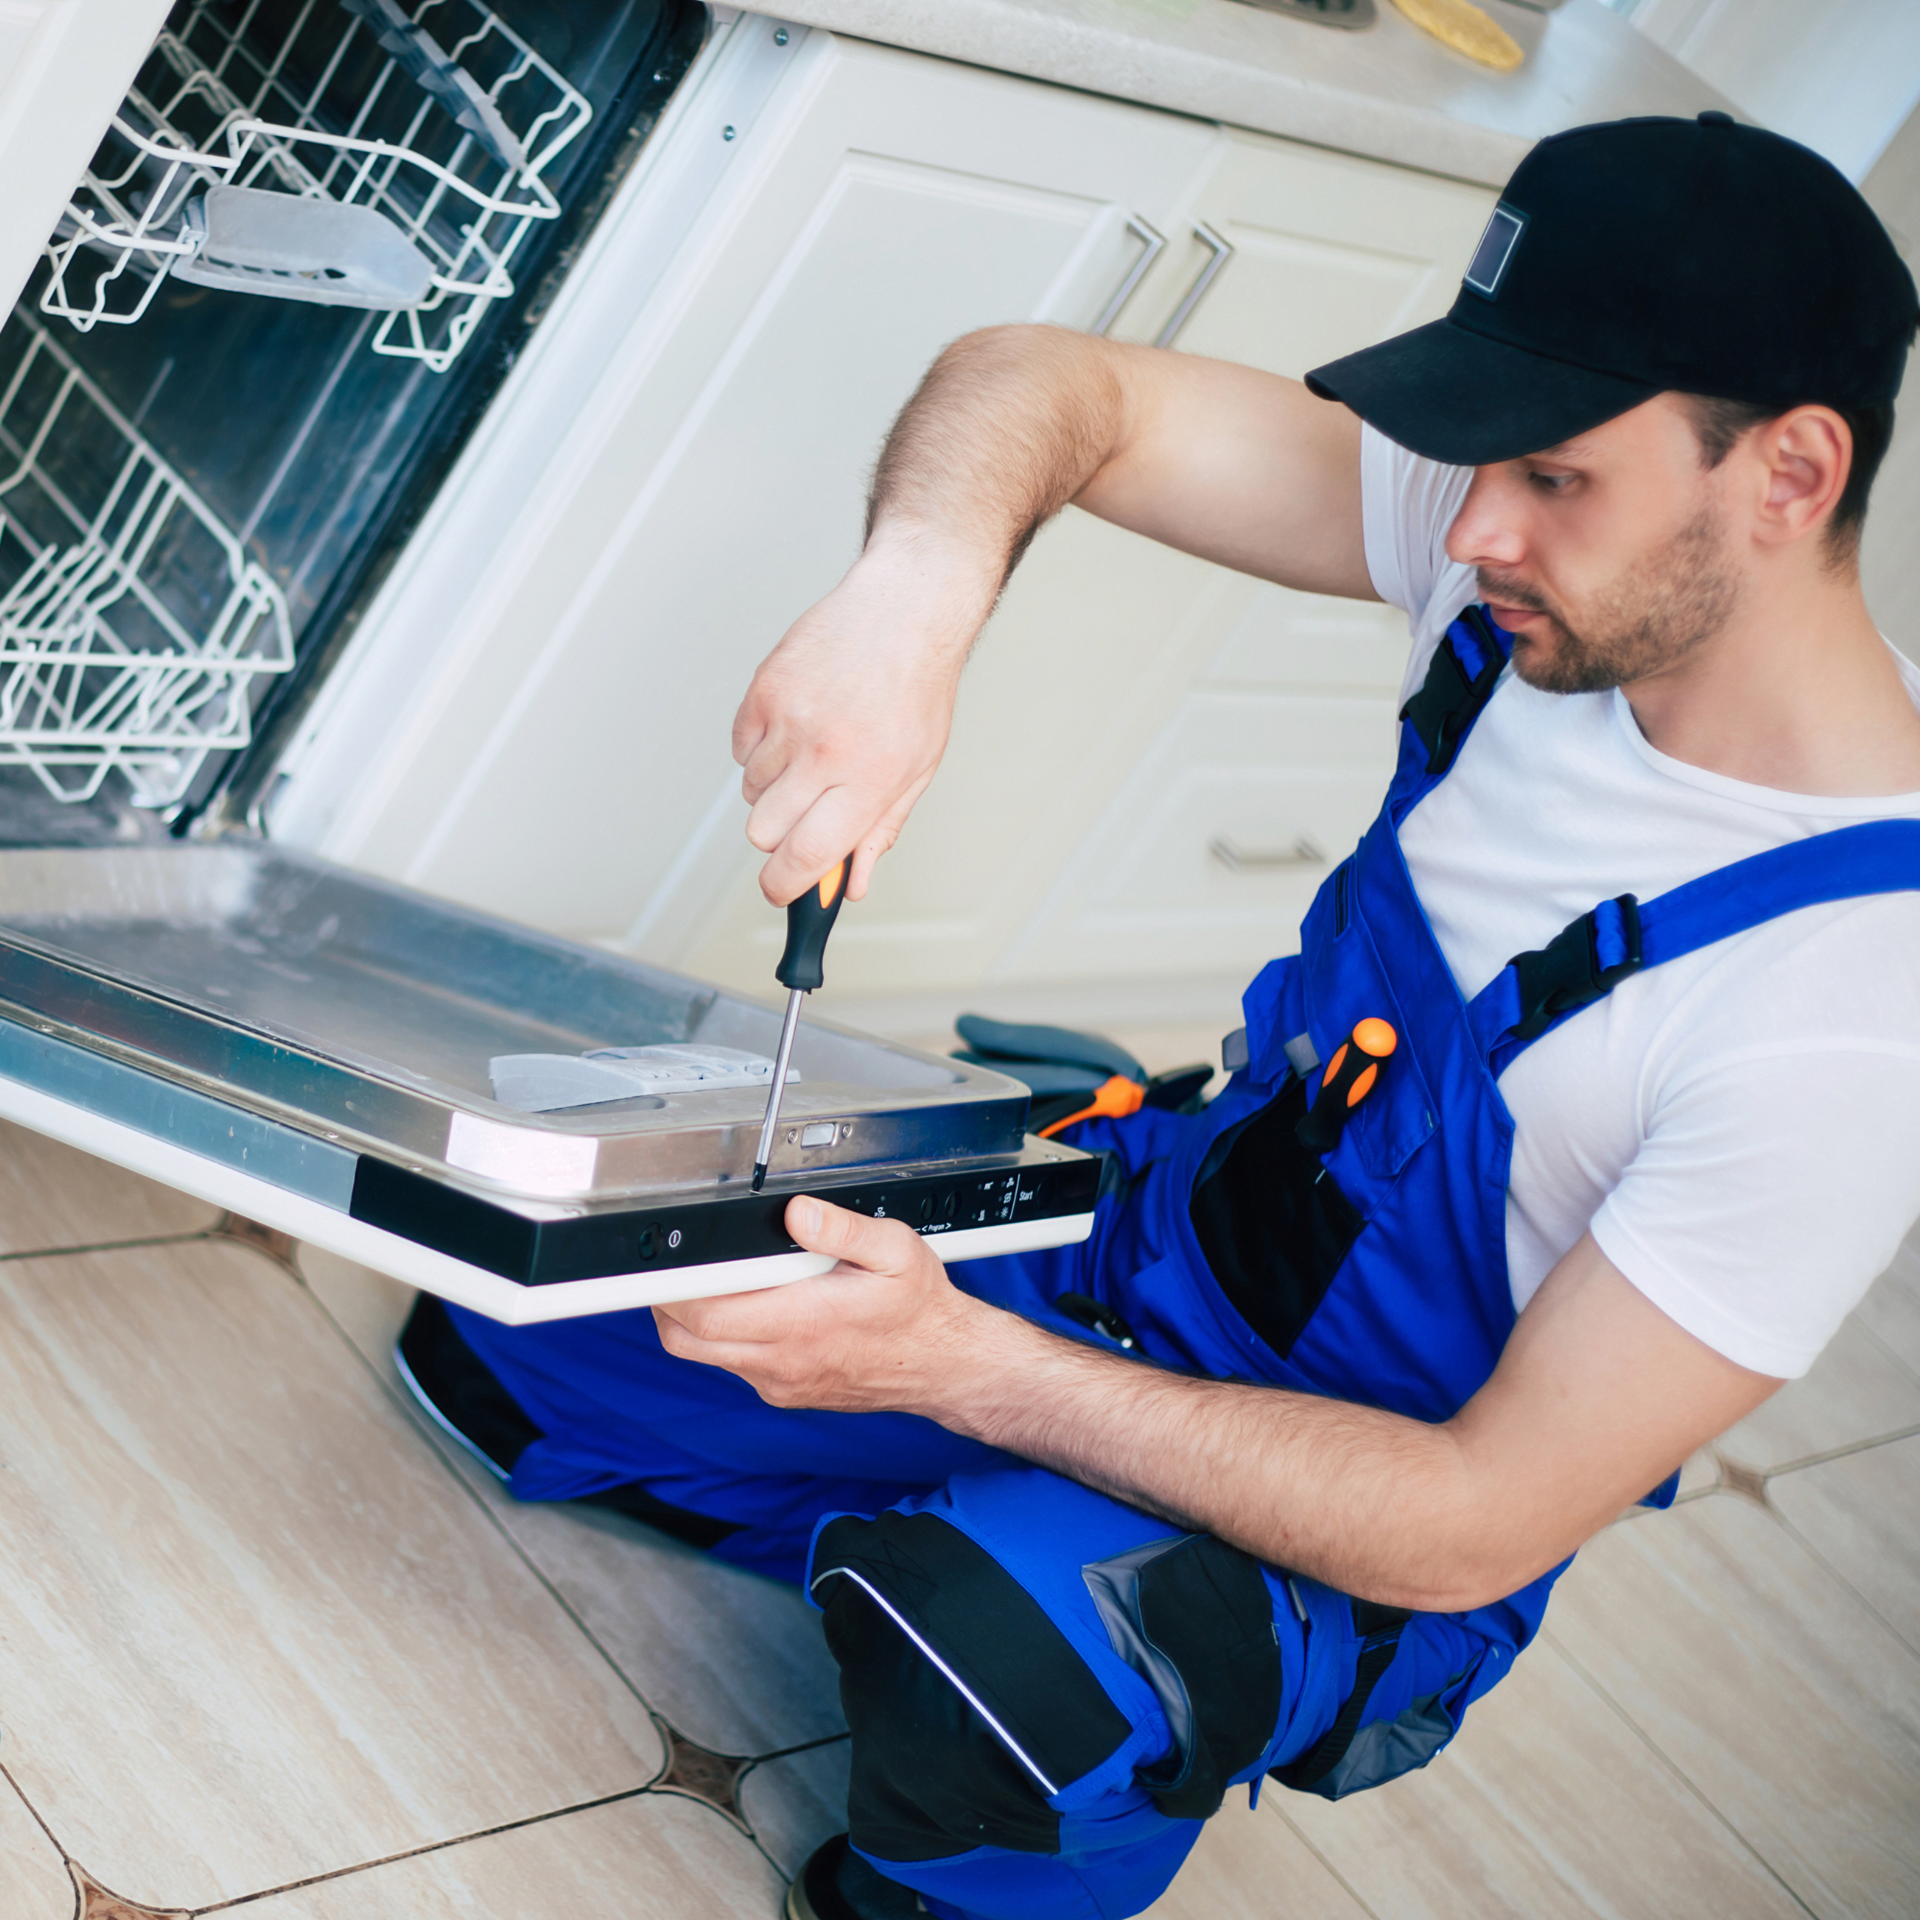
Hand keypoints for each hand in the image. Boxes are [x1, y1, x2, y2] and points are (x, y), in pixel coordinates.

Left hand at [652, 1195, 995, 1413]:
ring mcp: (778, 1382)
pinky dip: (726, 1336)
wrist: (943, 1366)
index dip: (672, 1288)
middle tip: (681, 1264)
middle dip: (669, 1300)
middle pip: (685, 1338)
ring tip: (723, 1279)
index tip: (662, 1264)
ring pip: (703, 1355)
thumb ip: (842, 1228)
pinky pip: (733, 1365)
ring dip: (696, 1318)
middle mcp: (782, 1361)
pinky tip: (758, 1307)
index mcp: (802, 1323)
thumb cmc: (919, 1310)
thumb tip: (797, 1213)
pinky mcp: (782, 1392)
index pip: (705, 1312)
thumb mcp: (895, 1251)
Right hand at [731, 533, 995, 905]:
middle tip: (809, 812)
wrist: (903, 609)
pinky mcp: (763, 691)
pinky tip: (798, 724)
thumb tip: (853, 883)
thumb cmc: (917, 686)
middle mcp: (824, 753)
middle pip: (763, 833)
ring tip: (816, 750)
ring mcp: (788, 720)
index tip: (781, 891)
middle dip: (781, 836)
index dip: (786, 887)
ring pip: (751, 792)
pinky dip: (761, 749)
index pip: (806, 857)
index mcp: (867, 779)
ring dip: (776, 788)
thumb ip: (880, 831)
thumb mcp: (917, 769)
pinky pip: (741, 750)